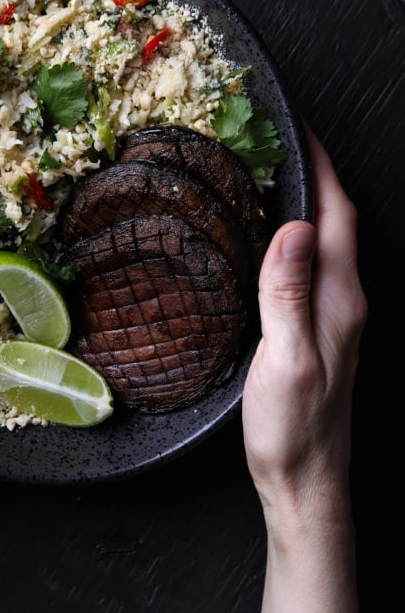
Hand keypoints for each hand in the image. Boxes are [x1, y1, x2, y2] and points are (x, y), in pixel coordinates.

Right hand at [242, 127, 367, 537]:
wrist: (307, 482)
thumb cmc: (295, 430)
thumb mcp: (285, 359)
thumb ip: (288, 293)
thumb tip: (293, 227)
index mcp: (339, 300)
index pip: (335, 216)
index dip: (320, 168)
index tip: (298, 129)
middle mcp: (344, 302)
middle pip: (334, 222)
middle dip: (313, 175)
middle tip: (277, 143)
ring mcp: (334, 319)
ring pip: (323, 244)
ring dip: (304, 205)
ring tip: (271, 179)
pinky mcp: (319, 334)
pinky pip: (309, 270)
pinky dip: (293, 241)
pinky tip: (270, 243)